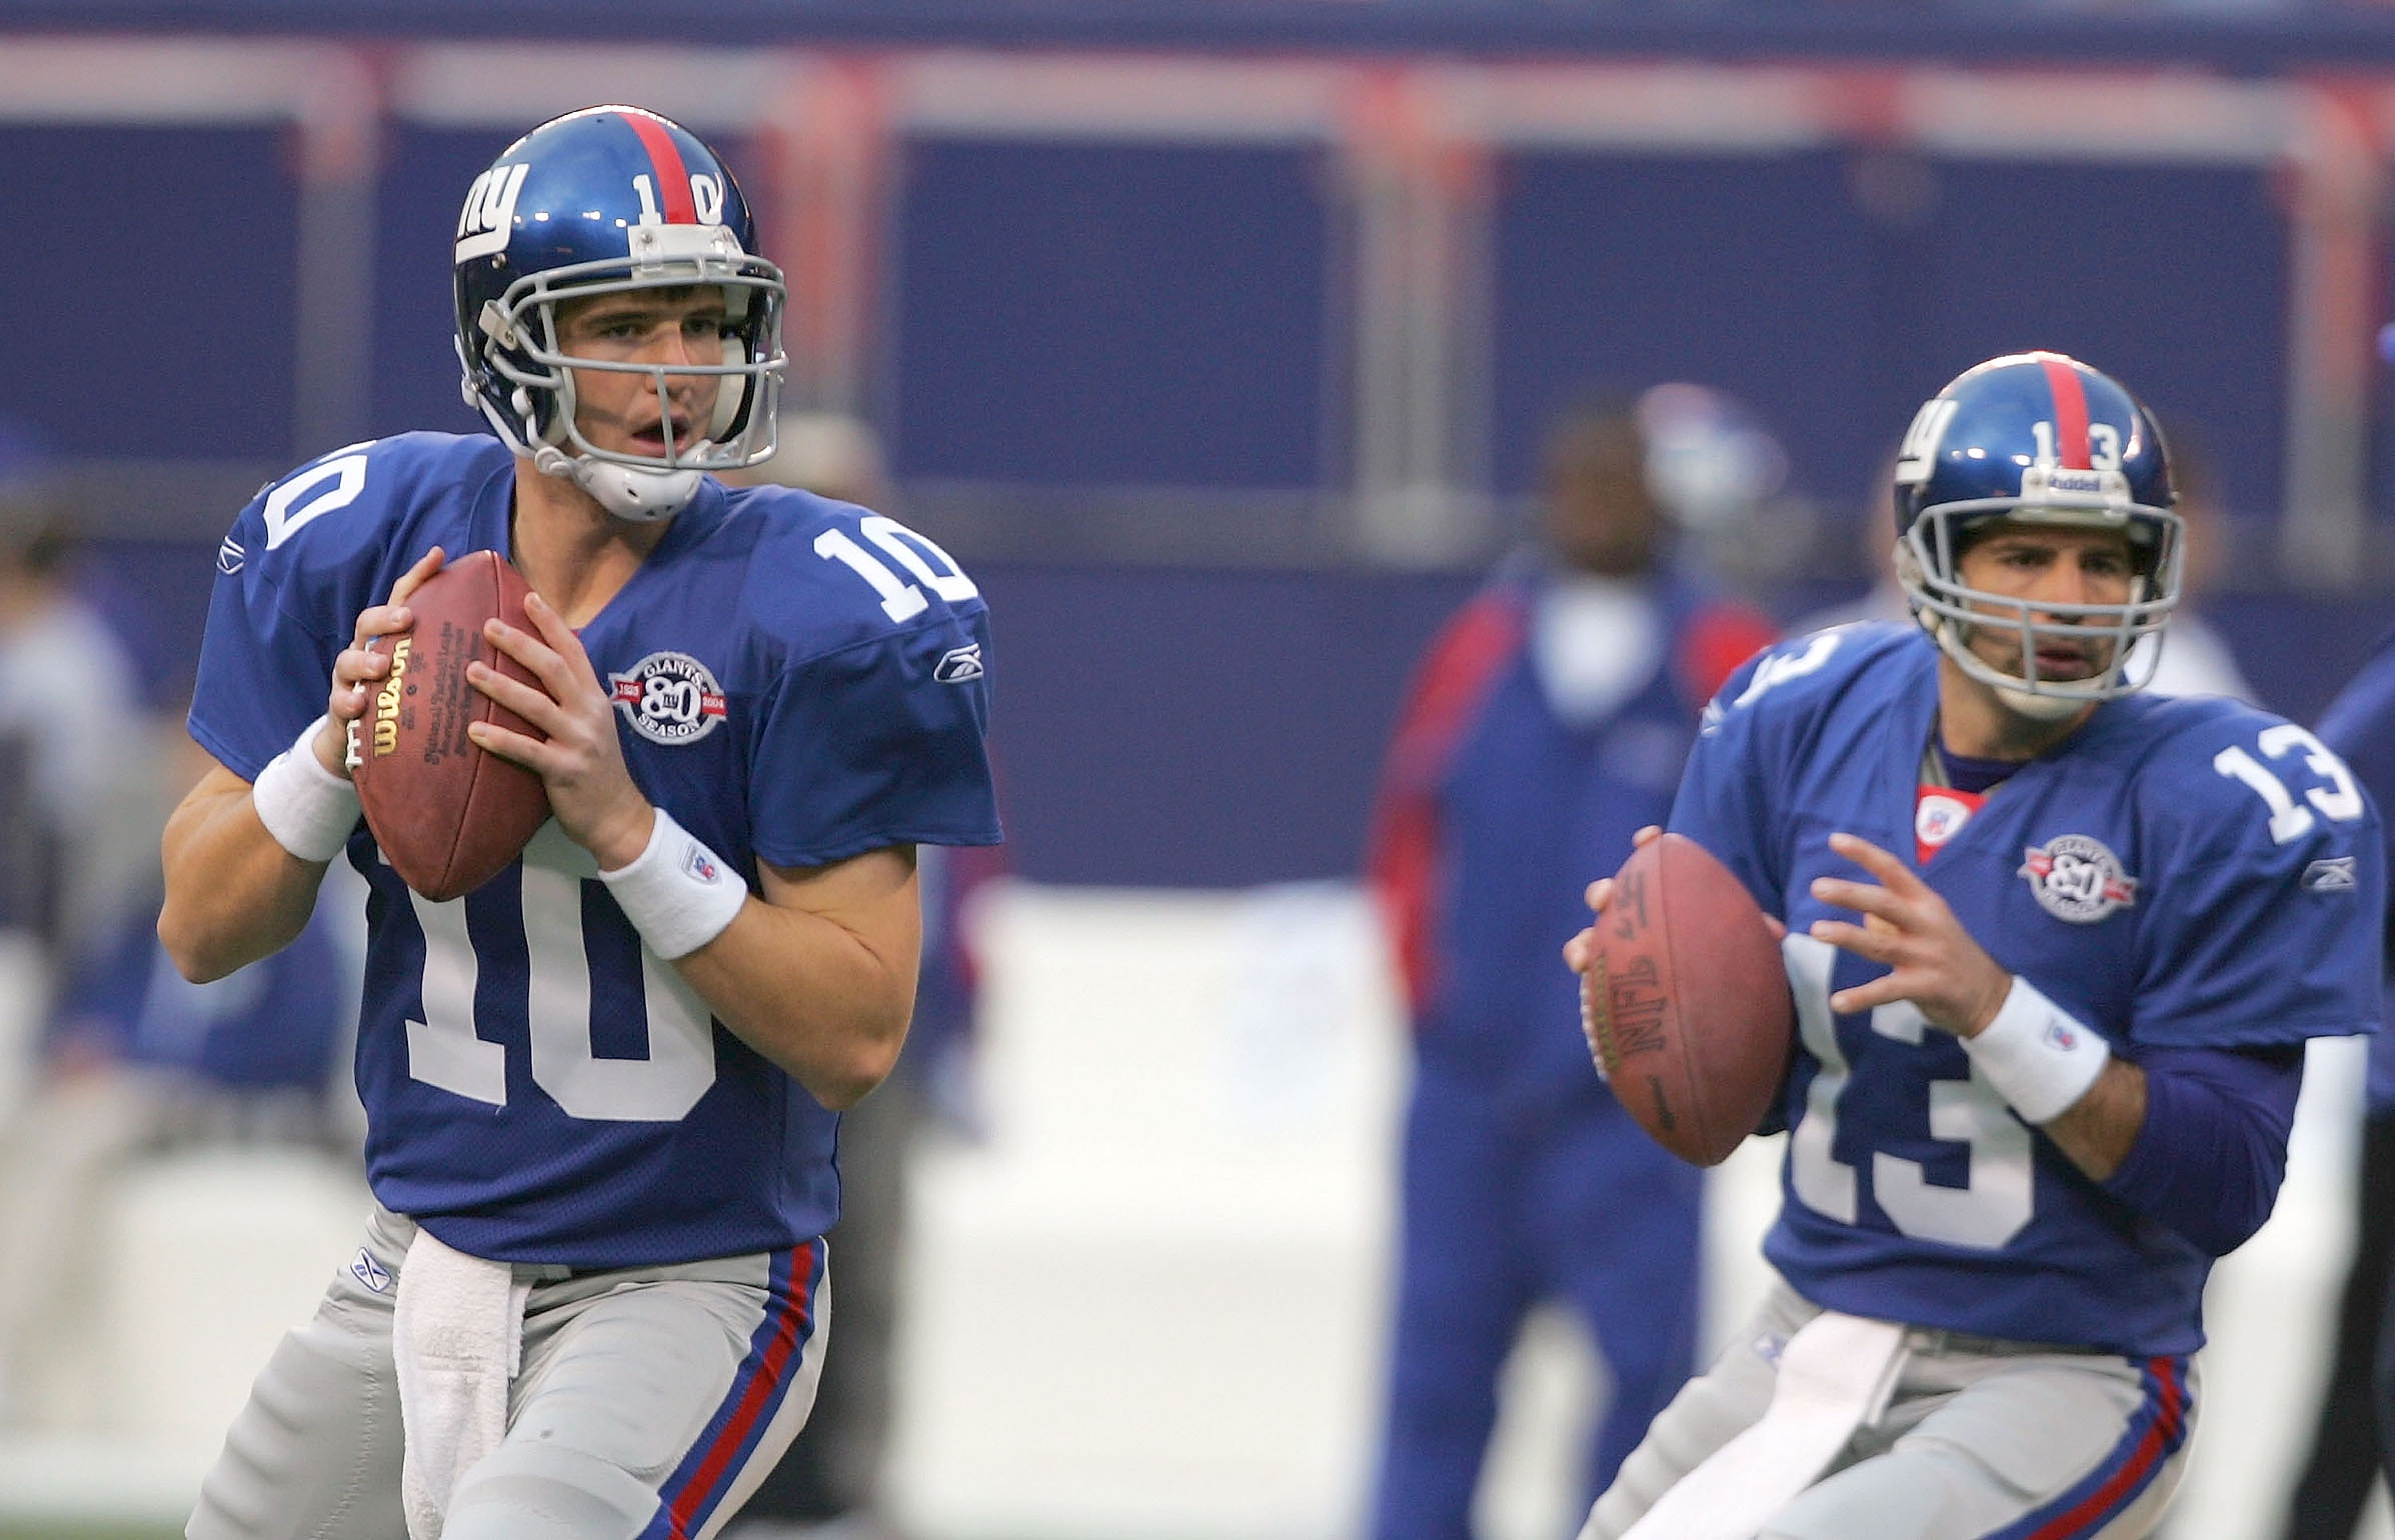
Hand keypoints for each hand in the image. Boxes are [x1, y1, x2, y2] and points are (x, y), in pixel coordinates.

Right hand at [320, 547, 445, 778]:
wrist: (368, 747)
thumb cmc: (411, 704)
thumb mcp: (435, 676)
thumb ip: (460, 655)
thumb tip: (513, 636)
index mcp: (394, 639)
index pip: (404, 600)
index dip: (418, 576)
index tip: (439, 555)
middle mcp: (368, 652)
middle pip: (368, 622)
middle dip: (385, 617)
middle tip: (406, 618)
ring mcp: (351, 680)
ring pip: (347, 661)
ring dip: (363, 661)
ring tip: (382, 667)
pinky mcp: (341, 711)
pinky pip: (339, 703)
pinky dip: (347, 701)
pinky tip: (359, 704)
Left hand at [464, 591, 655, 869]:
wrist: (619, 816)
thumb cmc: (597, 770)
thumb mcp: (592, 725)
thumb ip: (570, 699)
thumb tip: (536, 671)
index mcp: (595, 698)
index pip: (574, 651)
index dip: (551, 623)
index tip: (528, 597)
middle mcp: (590, 713)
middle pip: (554, 669)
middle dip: (520, 644)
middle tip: (488, 625)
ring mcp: (579, 741)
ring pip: (537, 705)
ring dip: (502, 686)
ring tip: (470, 670)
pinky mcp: (565, 770)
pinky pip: (528, 751)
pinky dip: (500, 740)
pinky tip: (473, 732)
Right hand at [1559, 825, 1786, 972]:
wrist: (1716, 1019)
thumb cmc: (1727, 971)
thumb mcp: (1747, 950)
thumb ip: (1756, 935)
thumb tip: (1776, 931)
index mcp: (1668, 902)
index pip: (1655, 865)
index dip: (1649, 845)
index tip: (1651, 837)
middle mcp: (1638, 921)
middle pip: (1612, 897)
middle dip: (1603, 891)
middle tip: (1607, 897)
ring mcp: (1619, 950)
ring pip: (1590, 934)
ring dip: (1583, 937)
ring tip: (1587, 949)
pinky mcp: (1608, 979)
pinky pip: (1588, 969)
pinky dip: (1581, 962)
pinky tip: (1585, 969)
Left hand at [1805, 831, 2010, 1035]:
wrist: (1990, 996)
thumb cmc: (1949, 954)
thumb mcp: (1927, 926)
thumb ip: (1893, 917)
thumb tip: (1862, 909)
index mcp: (1926, 903)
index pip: (1894, 871)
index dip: (1865, 854)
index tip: (1835, 839)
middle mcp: (1927, 925)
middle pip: (1885, 904)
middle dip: (1851, 893)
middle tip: (1818, 887)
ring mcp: (1927, 957)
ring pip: (1882, 944)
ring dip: (1848, 936)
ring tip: (1818, 930)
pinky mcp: (1926, 987)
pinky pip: (1888, 991)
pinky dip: (1862, 998)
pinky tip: (1837, 1002)